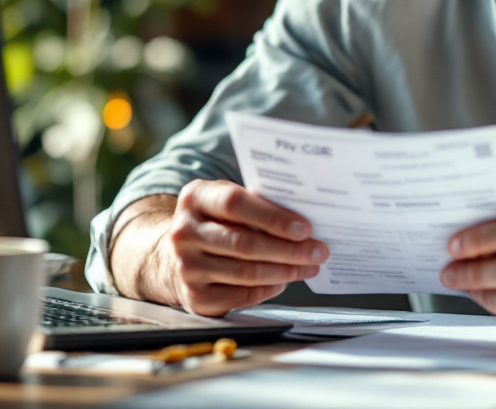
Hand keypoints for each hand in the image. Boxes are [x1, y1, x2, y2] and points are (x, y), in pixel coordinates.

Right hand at [161, 179, 328, 315]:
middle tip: (318, 252)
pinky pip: (241, 296)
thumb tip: (302, 221)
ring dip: (285, 272)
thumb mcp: (225, 200)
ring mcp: (187, 267)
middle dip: (289, 250)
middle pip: (244, 244)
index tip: (305, 229)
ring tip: (308, 267)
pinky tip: (283, 281)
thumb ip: (255, 204)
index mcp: (194, 199)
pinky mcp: (196, 296)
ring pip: (246, 273)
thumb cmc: (215, 222)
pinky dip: (268, 290)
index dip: (273, 218)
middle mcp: (184, 232)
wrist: (177, 254)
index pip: (235, 205)